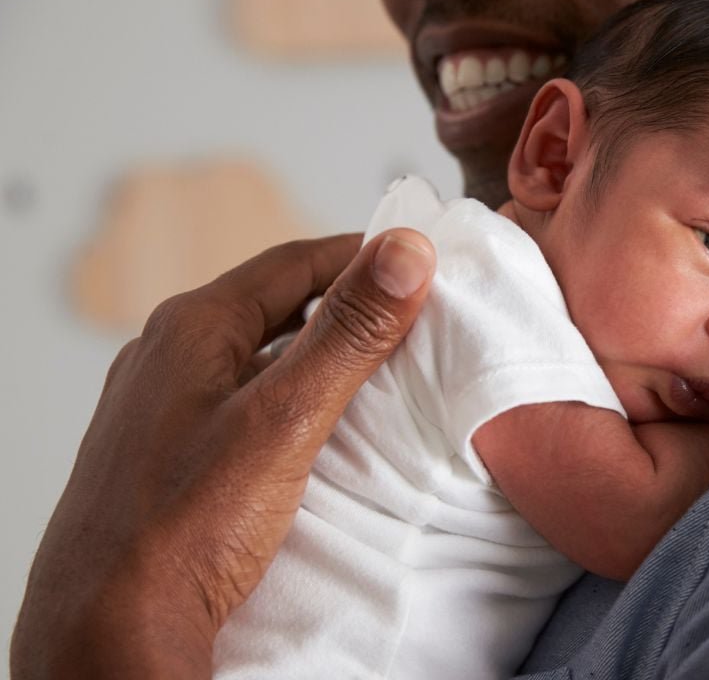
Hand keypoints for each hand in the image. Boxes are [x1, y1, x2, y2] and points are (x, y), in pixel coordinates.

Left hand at [10, 230, 435, 678]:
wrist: (109, 631)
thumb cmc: (183, 528)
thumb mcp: (284, 418)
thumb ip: (348, 334)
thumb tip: (405, 251)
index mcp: (191, 328)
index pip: (295, 261)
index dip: (364, 256)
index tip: (423, 263)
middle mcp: (169, 356)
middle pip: (277, 305)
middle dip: (348, 304)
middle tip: (416, 316)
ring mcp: (164, 407)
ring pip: (260, 355)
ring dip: (321, 354)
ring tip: (384, 371)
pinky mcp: (169, 454)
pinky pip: (244, 402)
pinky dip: (293, 399)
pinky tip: (322, 430)